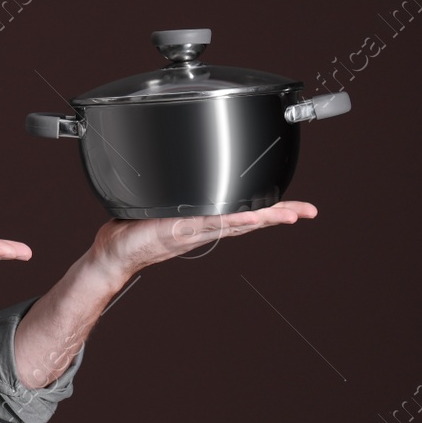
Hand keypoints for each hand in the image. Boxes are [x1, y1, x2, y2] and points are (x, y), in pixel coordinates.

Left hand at [88, 201, 317, 283]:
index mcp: (206, 221)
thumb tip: (180, 170)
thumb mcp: (162, 205)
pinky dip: (231, 222)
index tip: (298, 207)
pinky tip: (248, 219)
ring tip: (289, 215)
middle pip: (252, 220)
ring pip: (237, 223)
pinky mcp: (179, 231)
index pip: (246, 214)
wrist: (113, 252)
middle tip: (308, 211)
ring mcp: (194, 230)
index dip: (273, 210)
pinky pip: (209, 225)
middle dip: (282, 215)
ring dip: (264, 219)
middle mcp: (205, 228)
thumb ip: (177, 194)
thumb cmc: (135, 230)